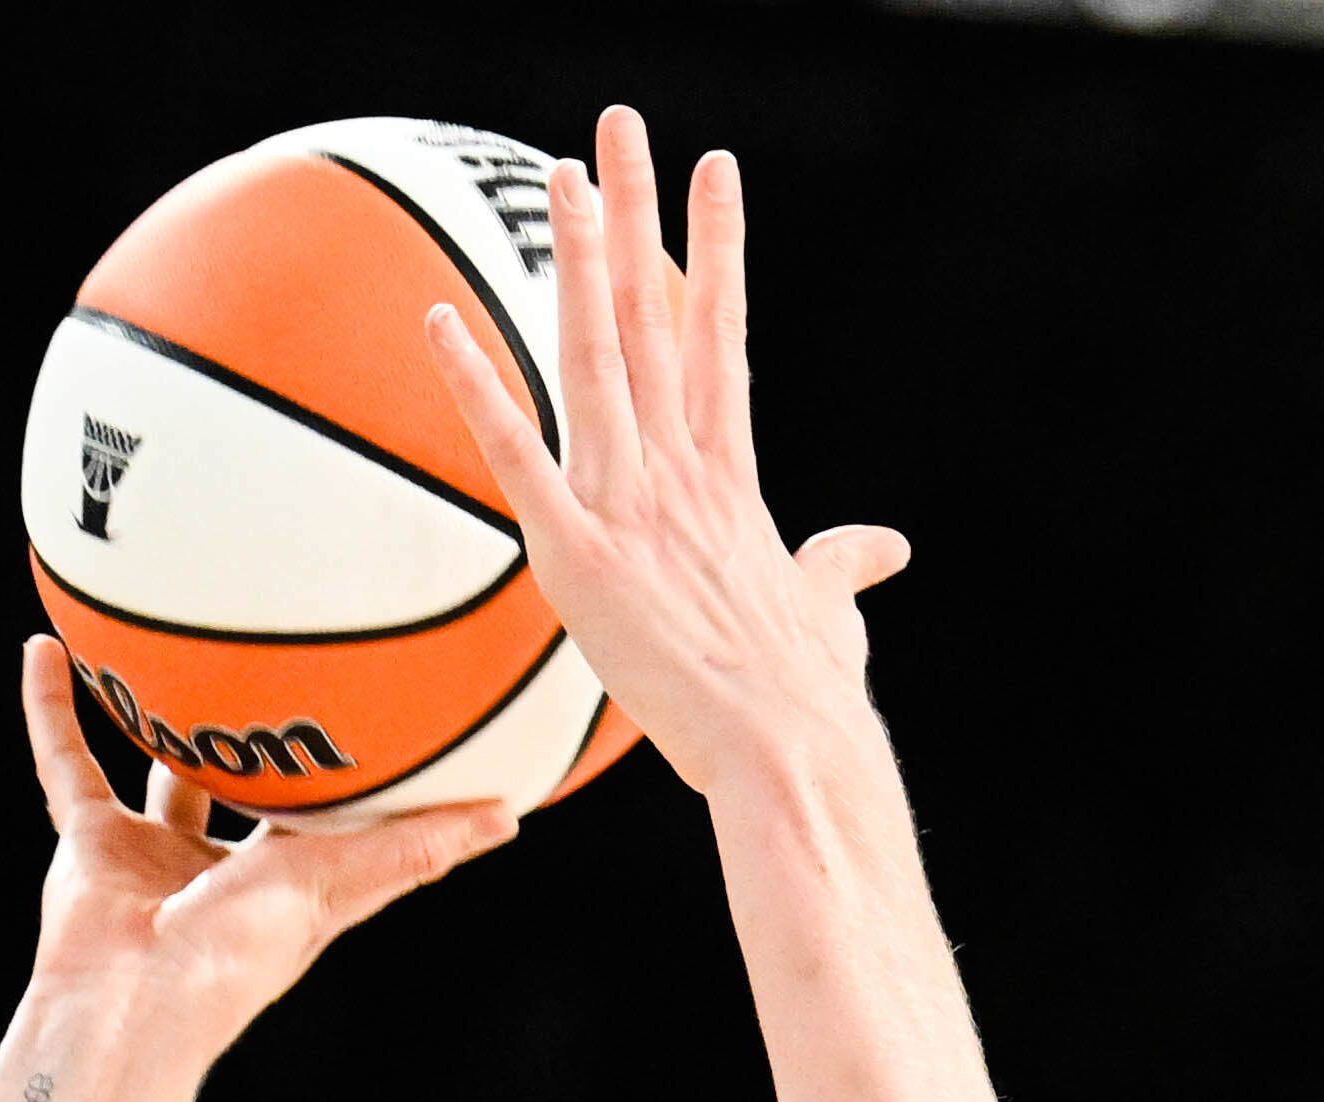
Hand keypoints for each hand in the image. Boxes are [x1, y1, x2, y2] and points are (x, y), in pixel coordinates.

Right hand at [16, 640, 513, 1052]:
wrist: (133, 1001)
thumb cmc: (239, 956)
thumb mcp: (340, 883)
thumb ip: (416, 850)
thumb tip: (510, 817)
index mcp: (288, 878)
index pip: (333, 816)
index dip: (356, 777)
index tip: (385, 718)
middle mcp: (222, 866)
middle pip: (245, 791)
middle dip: (259, 744)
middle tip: (278, 664)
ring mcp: (152, 853)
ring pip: (153, 771)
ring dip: (154, 718)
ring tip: (160, 647)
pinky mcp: (88, 842)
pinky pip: (64, 763)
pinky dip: (48, 710)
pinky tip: (45, 648)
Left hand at [414, 111, 910, 804]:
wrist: (787, 752)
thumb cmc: (807, 698)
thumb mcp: (828, 612)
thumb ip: (840, 565)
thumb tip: (884, 547)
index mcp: (730, 476)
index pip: (719, 337)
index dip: (716, 251)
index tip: (716, 173)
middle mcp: (682, 469)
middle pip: (656, 313)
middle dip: (638, 214)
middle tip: (618, 126)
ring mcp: (630, 505)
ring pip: (596, 354)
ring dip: (578, 258)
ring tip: (562, 172)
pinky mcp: (578, 555)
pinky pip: (514, 455)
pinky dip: (476, 388)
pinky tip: (439, 324)